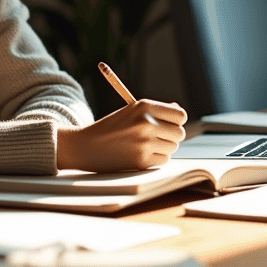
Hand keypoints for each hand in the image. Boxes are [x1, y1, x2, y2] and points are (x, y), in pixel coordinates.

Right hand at [56, 99, 187, 171]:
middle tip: (158, 136)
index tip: (171, 124)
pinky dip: (156, 158)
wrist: (86, 146)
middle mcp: (146, 123)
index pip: (180, 115)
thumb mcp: (131, 111)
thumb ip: (156, 111)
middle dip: (171, 136)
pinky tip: (141, 154)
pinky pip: (163, 160)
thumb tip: (179, 114)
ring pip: (172, 147)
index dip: (177, 121)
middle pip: (179, 133)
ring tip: (145, 144)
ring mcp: (144, 143)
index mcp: (144, 106)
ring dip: (163, 148)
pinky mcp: (141, 160)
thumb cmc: (111, 127)